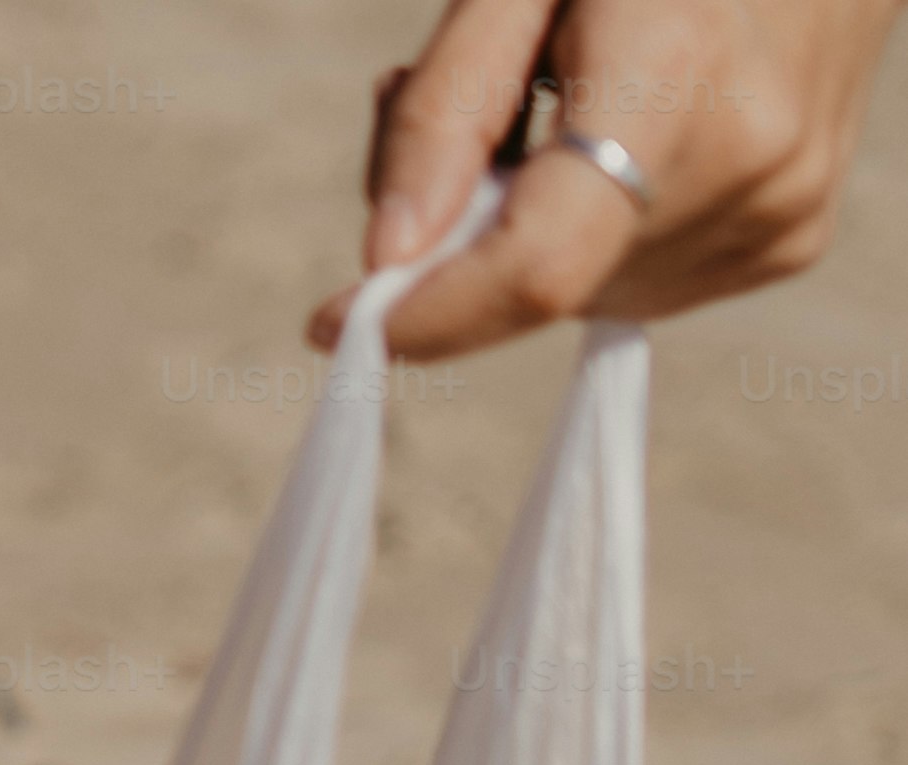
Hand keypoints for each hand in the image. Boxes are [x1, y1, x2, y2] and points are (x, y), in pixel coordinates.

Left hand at [315, 0, 899, 356]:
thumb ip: (446, 110)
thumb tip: (385, 255)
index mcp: (675, 77)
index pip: (535, 266)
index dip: (427, 314)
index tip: (336, 324)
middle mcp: (743, 159)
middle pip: (540, 280)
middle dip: (470, 231)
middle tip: (491, 115)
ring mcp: (779, 207)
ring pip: (581, 293)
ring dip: (536, 229)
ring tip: (577, 106)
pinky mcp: (790, 237)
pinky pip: (640, 281)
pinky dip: (599, 236)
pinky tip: (636, 141)